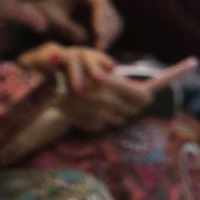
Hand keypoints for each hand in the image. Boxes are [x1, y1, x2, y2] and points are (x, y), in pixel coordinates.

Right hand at [16, 43, 154, 131]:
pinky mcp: (92, 125)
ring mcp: (100, 116)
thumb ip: (123, 84)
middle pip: (134, 109)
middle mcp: (108, 102)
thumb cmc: (78, 76)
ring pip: (122, 118)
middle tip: (132, 100)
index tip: (149, 96)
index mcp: (112, 85)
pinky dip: (104, 118)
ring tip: (108, 103)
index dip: (148, 96)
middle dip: (134, 104)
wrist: (50, 92)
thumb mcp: (101, 73)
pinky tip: (95, 110)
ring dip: (119, 112)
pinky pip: (106, 124)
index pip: (142, 96)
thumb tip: (148, 96)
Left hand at [35, 0, 123, 49]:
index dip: (101, 18)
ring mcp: (105, 8)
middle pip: (110, 14)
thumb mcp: (53, 21)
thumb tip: (84, 38)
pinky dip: (107, 40)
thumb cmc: (46, 16)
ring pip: (115, 24)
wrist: (44, 20)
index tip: (98, 34)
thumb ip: (68, 28)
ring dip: (108, 37)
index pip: (99, 2)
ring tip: (97, 50)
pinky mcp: (107, 21)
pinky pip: (114, 32)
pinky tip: (97, 49)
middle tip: (99, 47)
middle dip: (106, 31)